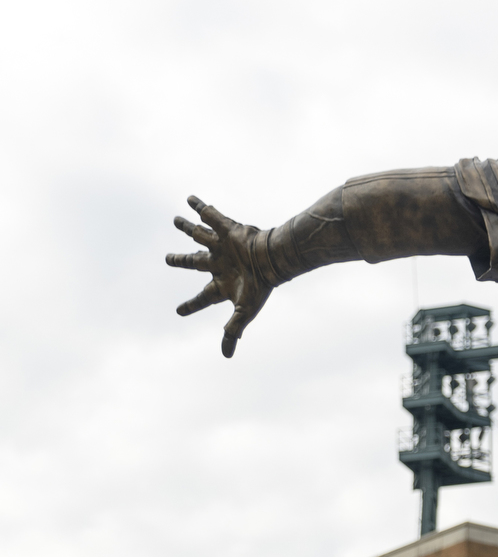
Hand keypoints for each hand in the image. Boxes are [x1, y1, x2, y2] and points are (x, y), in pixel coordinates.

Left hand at [166, 196, 273, 356]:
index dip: (190, 306)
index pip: (202, 298)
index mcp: (222, 285)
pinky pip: (210, 215)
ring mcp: (222, 246)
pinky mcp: (227, 229)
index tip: (178, 312)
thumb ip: (232, 332)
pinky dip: (199, 207)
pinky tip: (188, 199)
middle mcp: (220, 264)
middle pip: (194, 263)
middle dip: (181, 261)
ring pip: (199, 236)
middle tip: (167, 259)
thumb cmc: (260, 288)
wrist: (272, 259)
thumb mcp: (244, 313)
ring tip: (176, 220)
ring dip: (187, 228)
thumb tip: (226, 357)